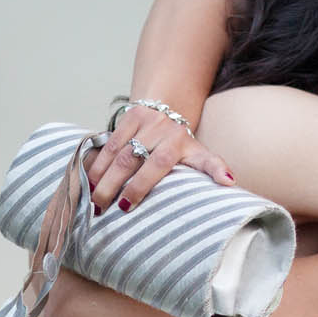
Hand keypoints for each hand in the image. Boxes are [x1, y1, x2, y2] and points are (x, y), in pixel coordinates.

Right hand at [83, 105, 231, 212]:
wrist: (169, 108)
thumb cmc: (183, 143)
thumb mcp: (201, 154)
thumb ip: (213, 167)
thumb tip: (230, 182)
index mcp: (178, 141)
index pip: (158, 163)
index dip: (141, 185)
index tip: (126, 206)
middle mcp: (159, 129)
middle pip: (130, 158)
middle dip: (113, 184)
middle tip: (100, 208)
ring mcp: (140, 121)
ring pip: (114, 150)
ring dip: (99, 175)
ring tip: (90, 199)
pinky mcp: (126, 117)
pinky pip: (106, 142)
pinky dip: (95, 162)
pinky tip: (87, 180)